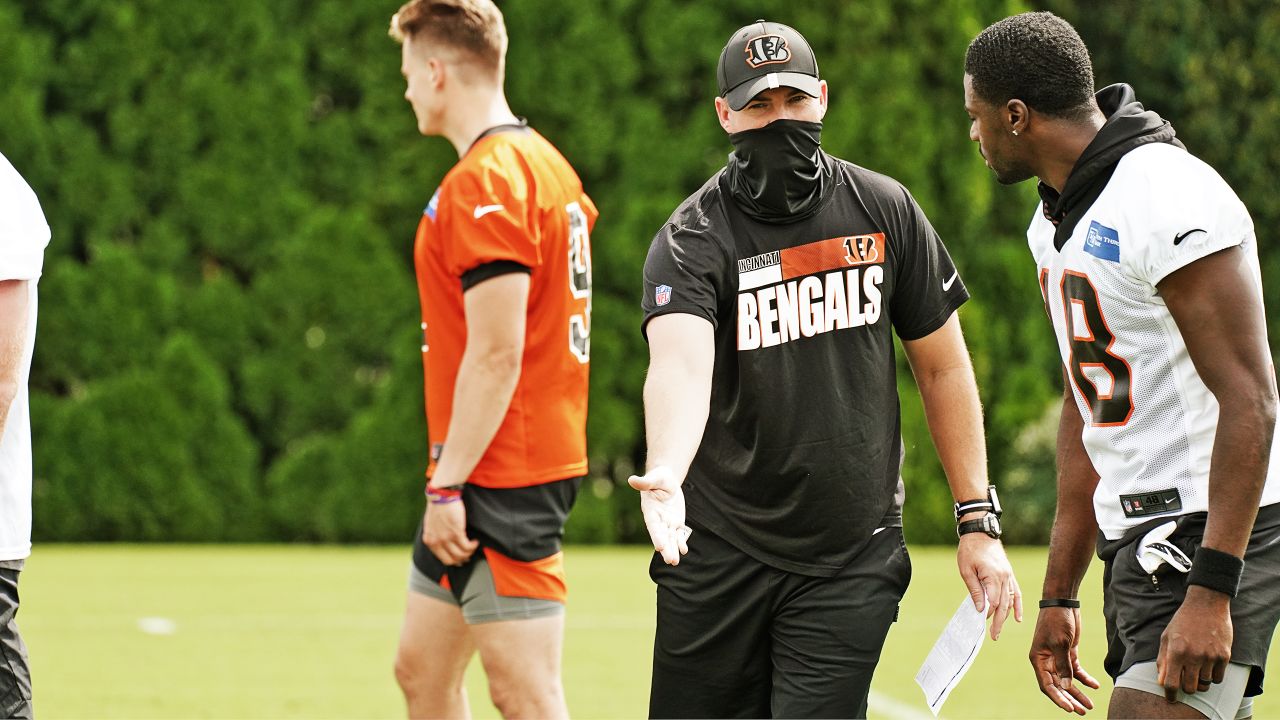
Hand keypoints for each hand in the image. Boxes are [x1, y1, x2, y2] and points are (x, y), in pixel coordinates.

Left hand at [422, 499, 478, 565]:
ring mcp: (446, 538)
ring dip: (469, 552)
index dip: (455, 561)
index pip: (444, 559)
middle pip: (453, 560)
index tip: (461, 558)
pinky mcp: (456, 532)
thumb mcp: (431, 526)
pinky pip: (467, 546)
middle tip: (468, 554)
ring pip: (461, 554)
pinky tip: (475, 542)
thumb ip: (436, 537)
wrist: (441, 496)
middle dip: (463, 559)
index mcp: (429, 541)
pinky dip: (473, 546)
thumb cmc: (438, 508)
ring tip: (473, 546)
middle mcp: (437, 542)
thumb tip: (447, 546)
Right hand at [628, 466, 689, 564]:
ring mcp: (667, 522)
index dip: (657, 536)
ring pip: (670, 538)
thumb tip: (631, 480)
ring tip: (674, 562)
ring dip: (672, 550)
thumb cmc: (658, 477)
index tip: (660, 547)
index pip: (654, 526)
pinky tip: (684, 550)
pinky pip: (678, 534)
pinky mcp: (676, 522)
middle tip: (670, 561)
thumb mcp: (654, 478)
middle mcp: (658, 520)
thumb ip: (645, 482)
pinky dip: (681, 542)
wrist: (666, 479)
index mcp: (650, 511)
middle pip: (662, 536)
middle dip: (666, 549)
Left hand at [956, 531, 1022, 638]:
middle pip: (1003, 605)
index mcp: (993, 576)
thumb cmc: (969, 550)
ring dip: (1005, 617)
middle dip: (998, 622)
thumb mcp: (966, 570)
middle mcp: (1004, 577)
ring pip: (1010, 601)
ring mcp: (1009, 576)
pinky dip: (1017, 606)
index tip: (980, 621)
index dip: (987, 613)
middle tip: (993, 636)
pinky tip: (1018, 618)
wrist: (980, 533)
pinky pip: (1016, 593)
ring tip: (998, 630)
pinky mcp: (1009, 574)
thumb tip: (981, 609)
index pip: (993, 602)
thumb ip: (975, 590)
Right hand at [1030, 606, 1099, 713]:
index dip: (1058, 698)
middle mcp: (1046, 661)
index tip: (1070, 709)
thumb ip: (1063, 666)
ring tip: (1089, 705)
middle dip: (1070, 699)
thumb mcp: (1061, 643)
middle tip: (1083, 711)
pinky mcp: (1068, 653)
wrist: (1062, 602)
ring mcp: (1057, 658)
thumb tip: (1065, 686)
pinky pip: (1076, 671)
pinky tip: (1095, 685)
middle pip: (1058, 686)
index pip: (1047, 685)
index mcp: (1038, 660)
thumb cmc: (1056, 620)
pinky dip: (1085, 679)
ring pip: (1067, 681)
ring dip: (1078, 693)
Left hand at [1157, 586, 1232, 700]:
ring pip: (1206, 685)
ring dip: (1200, 682)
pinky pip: (1218, 678)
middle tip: (1186, 681)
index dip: (1171, 694)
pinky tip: (1208, 666)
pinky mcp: (1224, 656)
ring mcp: (1211, 656)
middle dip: (1186, 688)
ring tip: (1197, 670)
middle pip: (1190, 688)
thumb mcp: (1166, 638)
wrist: (1206, 605)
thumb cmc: (1182, 621)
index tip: (1171, 698)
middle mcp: (1194, 656)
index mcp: (1176, 651)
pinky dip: (1213, 677)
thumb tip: (1161, 682)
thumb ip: (1163, 660)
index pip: (1172, 683)